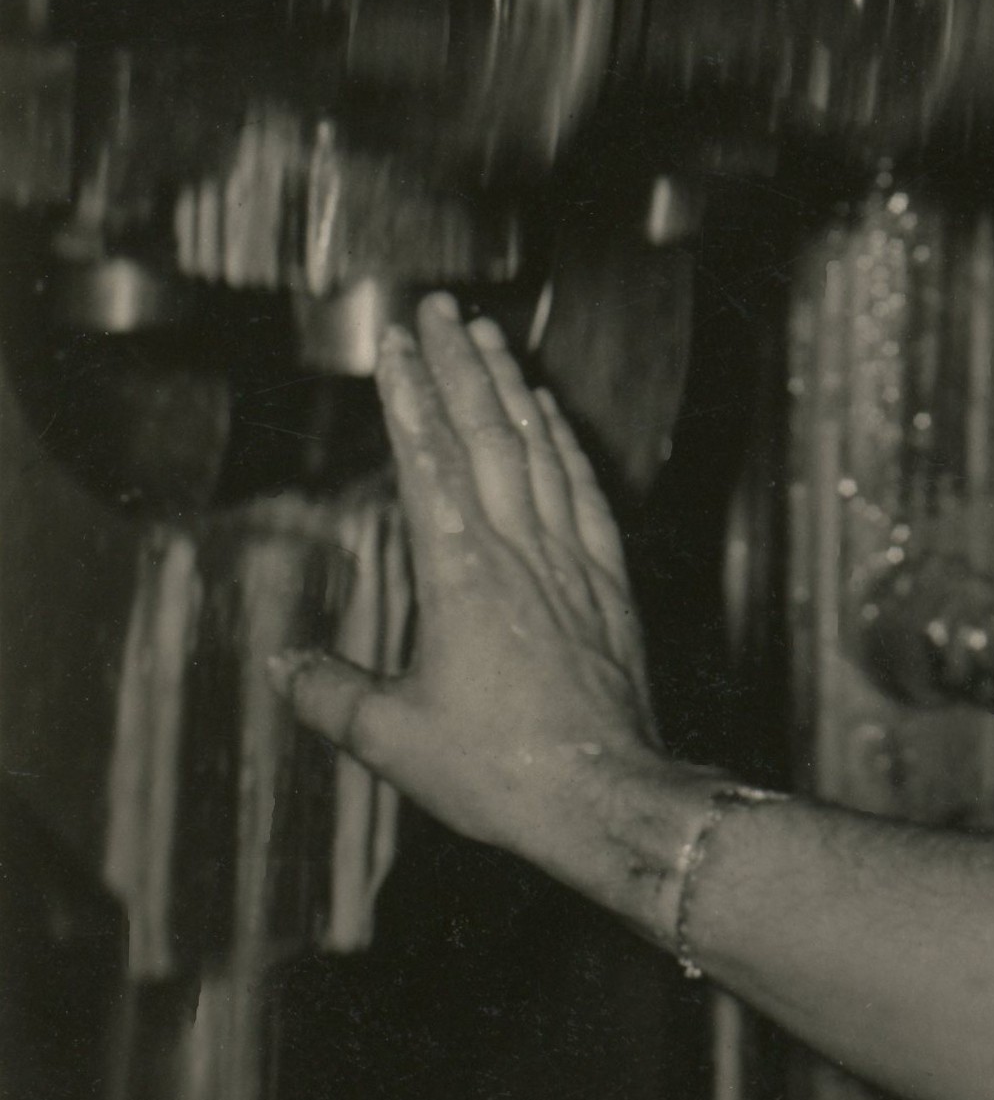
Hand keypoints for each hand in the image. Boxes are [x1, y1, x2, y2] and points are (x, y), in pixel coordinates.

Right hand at [273, 293, 675, 889]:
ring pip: (536, 449)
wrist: (602, 791)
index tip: (396, 342)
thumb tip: (282, 664)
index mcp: (459, 573)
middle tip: (441, 308)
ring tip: (489, 336)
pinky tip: (550, 414)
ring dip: (509, 387)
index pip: (427, 460)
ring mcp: (568, 557)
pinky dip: (563, 441)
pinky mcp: (606, 579)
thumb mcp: (392, 738)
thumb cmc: (498, 768)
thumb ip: (331, 694)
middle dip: (459, 364)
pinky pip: (582, 488)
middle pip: (484, 433)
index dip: (410, 395)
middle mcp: (516, 547)